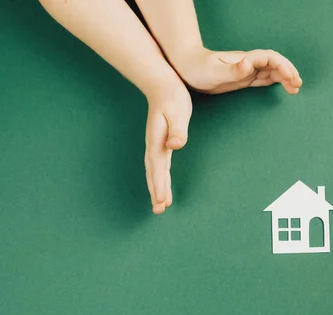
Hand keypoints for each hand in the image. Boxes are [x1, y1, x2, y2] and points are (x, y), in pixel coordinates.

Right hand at [144, 81, 191, 213]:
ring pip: (155, 172)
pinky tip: (164, 187)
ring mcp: (156, 145)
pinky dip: (161, 178)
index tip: (161, 200)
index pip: (158, 167)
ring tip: (161, 206)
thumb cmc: (172, 98)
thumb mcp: (178, 112)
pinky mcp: (161, 144)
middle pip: (154, 173)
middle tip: (158, 210)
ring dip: (157, 188)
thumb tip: (175, 146)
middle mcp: (154, 145)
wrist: (162, 86)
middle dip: (156, 192)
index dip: (159, 184)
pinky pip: (160, 166)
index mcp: (157, 140)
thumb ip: (178, 130)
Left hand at [170, 47, 301, 94]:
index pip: (270, 58)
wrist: (186, 67)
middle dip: (289, 72)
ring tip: (295, 89)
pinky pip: (263, 79)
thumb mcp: (215, 71)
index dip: (283, 66)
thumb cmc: (198, 68)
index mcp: (245, 59)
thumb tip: (250, 64)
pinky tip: (281, 87)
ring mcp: (246, 70)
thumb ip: (234, 69)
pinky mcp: (243, 78)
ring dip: (285, 78)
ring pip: (272, 71)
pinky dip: (275, 82)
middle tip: (298, 86)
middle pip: (275, 64)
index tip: (291, 78)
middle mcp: (248, 63)